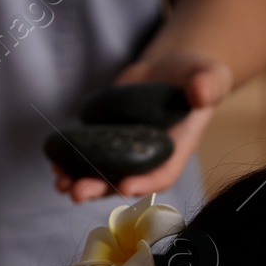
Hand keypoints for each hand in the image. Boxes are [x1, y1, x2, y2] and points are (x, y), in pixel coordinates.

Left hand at [54, 52, 232, 203]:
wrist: (170, 72)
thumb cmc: (196, 77)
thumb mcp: (210, 76)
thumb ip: (210, 84)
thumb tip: (201, 92)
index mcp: (175, 150)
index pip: (162, 174)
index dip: (144, 183)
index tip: (124, 186)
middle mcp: (147, 158)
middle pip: (124, 181)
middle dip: (99, 188)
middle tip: (77, 193)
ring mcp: (125, 151)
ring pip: (102, 174)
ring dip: (80, 182)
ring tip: (60, 184)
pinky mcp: (107, 140)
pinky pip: (88, 156)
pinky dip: (71, 163)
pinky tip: (55, 165)